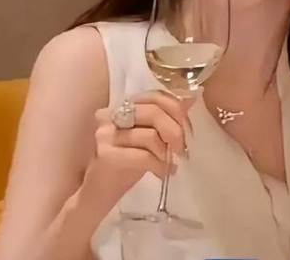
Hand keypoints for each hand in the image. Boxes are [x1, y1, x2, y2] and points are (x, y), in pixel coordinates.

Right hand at [79, 90, 194, 213]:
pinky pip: (143, 156)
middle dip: (176, 131)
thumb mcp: (150, 137)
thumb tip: (191, 100)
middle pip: (154, 112)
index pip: (155, 96)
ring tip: (171, 163)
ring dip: (166, 153)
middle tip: (183, 149)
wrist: (98, 194)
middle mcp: (111, 114)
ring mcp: (106, 134)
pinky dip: (159, 165)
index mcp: (123, 105)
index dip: (176, 110)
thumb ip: (167, 118)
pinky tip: (164, 173)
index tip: (188, 128)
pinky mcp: (105, 155)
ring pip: (150, 136)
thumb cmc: (127, 164)